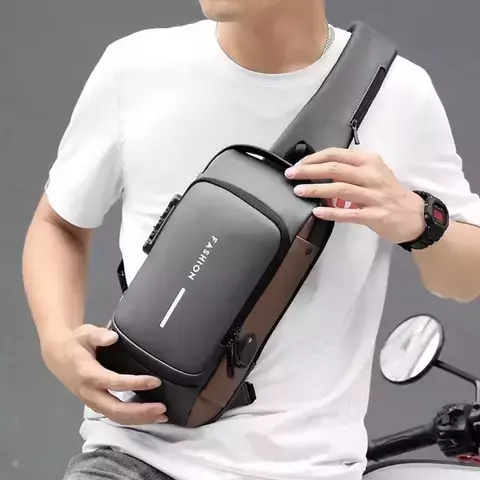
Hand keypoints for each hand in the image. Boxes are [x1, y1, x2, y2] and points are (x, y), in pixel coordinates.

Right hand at [42, 324, 167, 424]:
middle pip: (115, 409)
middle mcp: (90, 393)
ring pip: (116, 417)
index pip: (114, 382)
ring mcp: (92, 402)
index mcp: (88, 374)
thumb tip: (113, 337)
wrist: (58, 357)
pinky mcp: (96, 405)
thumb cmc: (76, 343)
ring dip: (139, 419)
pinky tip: (149, 417)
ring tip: (162, 416)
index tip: (155, 381)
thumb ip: (98, 335)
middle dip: (140, 412)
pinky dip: (132, 419)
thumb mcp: (84, 333)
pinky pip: (115, 416)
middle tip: (162, 409)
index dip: (135, 383)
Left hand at [284, 147, 425, 243]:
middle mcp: (371, 175)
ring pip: (340, 189)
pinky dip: (332, 212)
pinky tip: (317, 212)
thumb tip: (318, 170)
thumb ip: (349, 170)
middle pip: (335, 169)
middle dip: (309, 171)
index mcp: (369, 161)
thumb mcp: (372, 172)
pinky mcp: (375, 215)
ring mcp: (374, 195)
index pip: (336, 154)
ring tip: (299, 191)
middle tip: (291, 175)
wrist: (414, 215)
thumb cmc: (387, 192)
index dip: (314, 158)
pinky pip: (350, 213)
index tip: (298, 165)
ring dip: (316, 190)